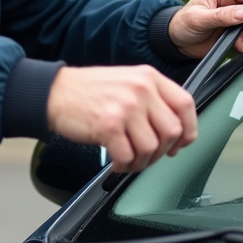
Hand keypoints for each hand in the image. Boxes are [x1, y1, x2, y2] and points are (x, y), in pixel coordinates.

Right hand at [47, 65, 196, 172]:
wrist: (54, 93)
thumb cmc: (89, 91)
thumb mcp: (127, 81)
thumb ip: (152, 98)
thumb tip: (175, 129)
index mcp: (149, 77)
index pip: (186, 105)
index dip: (188, 130)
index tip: (180, 143)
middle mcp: (140, 89)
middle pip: (172, 131)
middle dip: (162, 151)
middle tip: (148, 155)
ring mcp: (125, 107)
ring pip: (151, 148)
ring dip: (141, 162)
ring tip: (129, 159)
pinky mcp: (108, 125)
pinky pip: (128, 156)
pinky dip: (123, 165)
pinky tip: (116, 161)